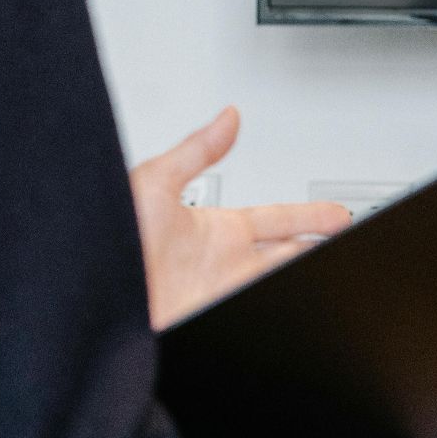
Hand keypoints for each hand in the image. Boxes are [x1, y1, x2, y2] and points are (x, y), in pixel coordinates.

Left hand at [128, 107, 353, 329]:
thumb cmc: (106, 240)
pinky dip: (290, 309)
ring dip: (309, 275)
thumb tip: (227, 117)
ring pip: (282, 283)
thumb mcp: (153, 184)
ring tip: (342, 272)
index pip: (278, 220)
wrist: (88, 293)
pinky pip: (263, 314)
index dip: (310, 216)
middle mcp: (224, 266)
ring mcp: (224, 294)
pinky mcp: (219, 320)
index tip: (337, 216)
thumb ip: (195, 152)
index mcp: (216, 231)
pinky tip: (307, 307)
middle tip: (348, 242)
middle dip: (321, 248)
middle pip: (290, 255)